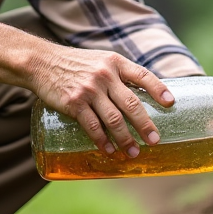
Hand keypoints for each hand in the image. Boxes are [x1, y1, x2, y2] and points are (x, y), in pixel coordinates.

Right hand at [30, 45, 173, 157]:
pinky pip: (93, 126)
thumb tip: (140, 95)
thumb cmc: (75, 63)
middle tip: (155, 141)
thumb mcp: (101, 60)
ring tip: (133, 152)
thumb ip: (118, 74)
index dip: (158, 89)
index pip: (143, 75)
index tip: (170, 103)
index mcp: (115, 62)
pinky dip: (103, 141)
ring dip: (126, 139)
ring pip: (114, 119)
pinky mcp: (74, 103)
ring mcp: (90, 90)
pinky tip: (110, 151)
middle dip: (145, 124)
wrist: (42, 62)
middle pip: (131, 103)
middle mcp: (105, 75)